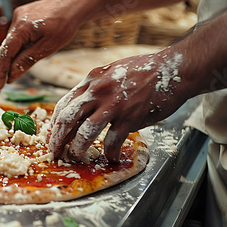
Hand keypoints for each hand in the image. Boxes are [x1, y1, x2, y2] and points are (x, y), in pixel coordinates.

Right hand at [0, 0, 94, 88]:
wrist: (74, 5)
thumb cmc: (65, 24)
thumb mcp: (47, 47)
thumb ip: (27, 60)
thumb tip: (12, 74)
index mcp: (21, 28)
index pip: (5, 53)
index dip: (1, 70)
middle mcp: (17, 19)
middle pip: (6, 47)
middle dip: (5, 65)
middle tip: (5, 81)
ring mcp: (19, 16)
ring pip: (11, 41)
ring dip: (13, 56)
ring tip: (15, 70)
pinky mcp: (24, 15)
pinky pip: (17, 34)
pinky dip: (18, 46)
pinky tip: (23, 55)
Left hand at [48, 49, 190, 162]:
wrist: (174, 69)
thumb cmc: (143, 71)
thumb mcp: (111, 72)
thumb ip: (94, 88)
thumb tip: (81, 107)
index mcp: (91, 80)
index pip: (64, 104)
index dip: (55, 123)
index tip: (53, 134)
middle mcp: (97, 91)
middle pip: (67, 119)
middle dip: (57, 139)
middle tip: (55, 152)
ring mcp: (113, 105)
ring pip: (84, 133)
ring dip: (77, 149)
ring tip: (76, 157)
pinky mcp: (129, 118)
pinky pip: (112, 141)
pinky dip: (109, 153)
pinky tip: (110, 157)